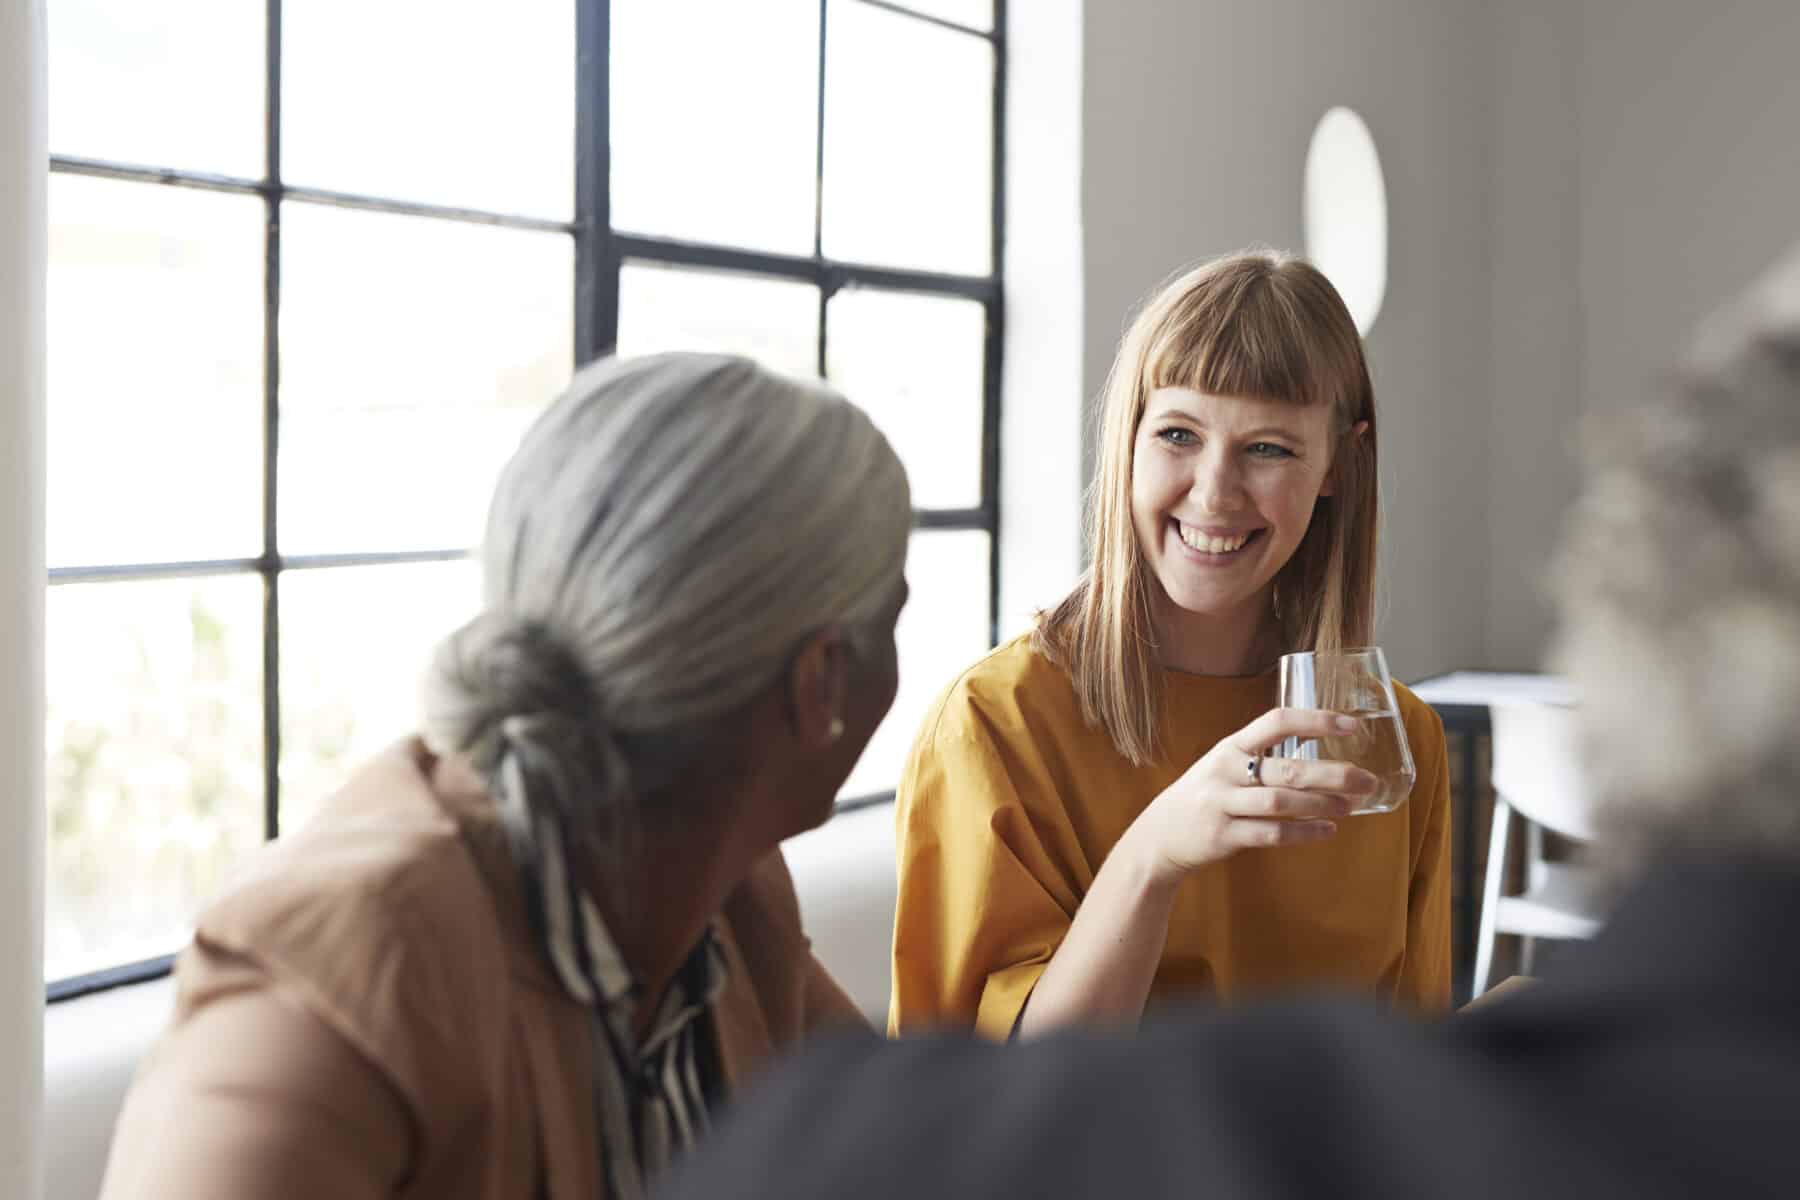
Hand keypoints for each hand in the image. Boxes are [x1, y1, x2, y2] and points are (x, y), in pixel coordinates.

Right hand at [1124, 708, 1379, 886]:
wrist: (1159, 835)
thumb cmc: (1206, 796)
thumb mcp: (1225, 766)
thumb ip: (1264, 760)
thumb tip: (1325, 764)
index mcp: (1231, 746)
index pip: (1277, 722)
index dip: (1316, 721)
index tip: (1351, 726)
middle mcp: (1225, 770)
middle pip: (1288, 768)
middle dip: (1333, 774)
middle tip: (1366, 779)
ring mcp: (1222, 803)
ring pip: (1281, 802)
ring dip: (1321, 804)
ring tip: (1350, 806)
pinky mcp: (1222, 835)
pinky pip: (1271, 834)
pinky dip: (1304, 833)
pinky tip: (1327, 830)